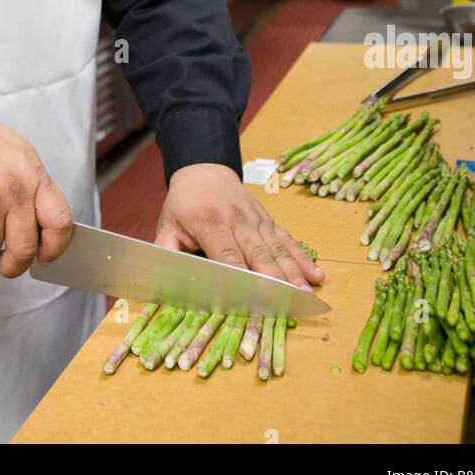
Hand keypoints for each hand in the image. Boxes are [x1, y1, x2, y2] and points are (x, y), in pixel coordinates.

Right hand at [0, 103, 72, 277]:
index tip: (45, 257)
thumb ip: (35, 193)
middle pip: (24, 248)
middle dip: (13, 264)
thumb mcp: (23, 159)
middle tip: (5, 262)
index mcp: (34, 177)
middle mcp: (13, 190)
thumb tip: (43, 233)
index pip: (59, 222)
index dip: (55, 248)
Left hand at [154, 163, 324, 290]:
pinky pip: (288, 239)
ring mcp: (257, 220)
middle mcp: (238, 221)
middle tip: (292, 305)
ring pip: (278, 249)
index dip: (241, 278)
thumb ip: (165, 253)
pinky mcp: (268, 220)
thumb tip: (158, 283)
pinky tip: (317, 274)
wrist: (204, 169)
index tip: (254, 301)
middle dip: (276, 281)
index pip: (227, 255)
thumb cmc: (184, 203)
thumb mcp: (167, 226)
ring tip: (309, 296)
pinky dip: (303, 257)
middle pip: (259, 254)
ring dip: (295, 273)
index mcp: (211, 223)